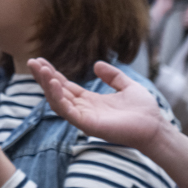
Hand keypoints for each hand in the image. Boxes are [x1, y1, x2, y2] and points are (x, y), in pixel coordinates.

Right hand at [29, 58, 170, 150]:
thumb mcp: (127, 86)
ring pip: (58, 101)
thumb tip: (97, 64)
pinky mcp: (88, 125)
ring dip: (47, 85)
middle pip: (57, 92)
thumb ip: (112, 76)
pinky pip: (68, 111)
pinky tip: (54, 83)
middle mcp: (83, 110)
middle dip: (44, 77)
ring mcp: (84, 118)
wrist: (155, 126)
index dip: (53, 74)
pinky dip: (58, 98)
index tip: (41, 60)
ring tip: (39, 69)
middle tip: (32, 62)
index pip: (65, 86)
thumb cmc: (144, 110)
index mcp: (90, 101)